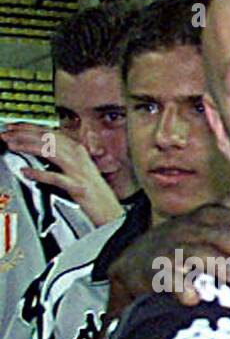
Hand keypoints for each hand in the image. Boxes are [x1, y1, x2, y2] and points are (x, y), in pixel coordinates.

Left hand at [1, 123, 122, 225]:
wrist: (110, 212)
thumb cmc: (93, 192)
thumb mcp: (77, 169)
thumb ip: (60, 157)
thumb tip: (37, 148)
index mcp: (78, 150)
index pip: (50, 132)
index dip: (29, 127)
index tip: (12, 127)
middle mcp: (78, 157)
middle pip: (48, 138)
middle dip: (23, 133)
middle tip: (6, 134)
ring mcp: (79, 171)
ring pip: (50, 151)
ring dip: (28, 146)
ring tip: (12, 146)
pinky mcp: (78, 187)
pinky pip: (55, 177)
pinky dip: (39, 173)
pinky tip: (26, 172)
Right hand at [106, 201, 229, 317]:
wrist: (136, 262)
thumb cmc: (186, 246)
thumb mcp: (213, 228)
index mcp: (211, 217)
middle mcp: (193, 228)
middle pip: (224, 236)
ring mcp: (173, 247)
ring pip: (199, 254)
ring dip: (220, 264)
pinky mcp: (154, 269)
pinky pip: (167, 277)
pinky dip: (178, 286)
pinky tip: (193, 298)